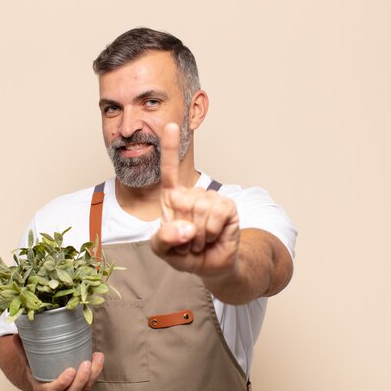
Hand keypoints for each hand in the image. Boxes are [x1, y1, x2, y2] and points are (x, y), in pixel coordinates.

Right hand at [13, 335, 103, 390]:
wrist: (44, 379)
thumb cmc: (36, 368)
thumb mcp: (28, 359)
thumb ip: (22, 348)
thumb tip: (16, 335)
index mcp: (43, 389)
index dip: (62, 383)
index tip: (70, 370)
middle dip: (82, 379)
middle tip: (86, 362)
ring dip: (93, 375)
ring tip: (97, 357)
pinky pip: (90, 387)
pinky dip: (96, 374)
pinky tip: (98, 360)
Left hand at [150, 123, 240, 278]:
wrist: (210, 265)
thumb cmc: (185, 252)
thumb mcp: (163, 250)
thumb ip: (164, 239)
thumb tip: (186, 228)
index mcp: (173, 197)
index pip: (169, 169)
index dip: (169, 147)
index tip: (170, 125)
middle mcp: (192, 193)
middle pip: (181, 201)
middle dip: (182, 230)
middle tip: (188, 240)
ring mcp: (211, 198)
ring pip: (199, 210)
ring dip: (198, 235)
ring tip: (200, 240)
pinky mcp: (228, 206)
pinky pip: (216, 215)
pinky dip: (212, 232)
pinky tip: (213, 236)